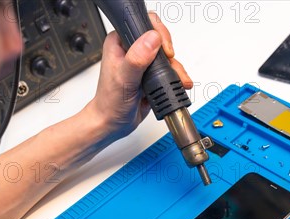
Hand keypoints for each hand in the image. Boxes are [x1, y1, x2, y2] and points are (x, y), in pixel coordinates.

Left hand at [86, 13, 192, 139]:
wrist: (113, 123)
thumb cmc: (110, 103)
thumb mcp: (124, 79)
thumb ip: (137, 59)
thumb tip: (152, 40)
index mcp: (119, 42)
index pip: (143, 24)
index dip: (157, 33)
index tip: (164, 50)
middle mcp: (131, 49)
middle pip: (159, 38)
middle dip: (170, 53)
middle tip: (170, 65)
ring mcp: (143, 62)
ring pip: (167, 55)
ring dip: (176, 67)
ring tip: (178, 80)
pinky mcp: (151, 74)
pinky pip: (169, 69)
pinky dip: (176, 76)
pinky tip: (179, 83)